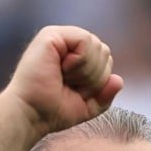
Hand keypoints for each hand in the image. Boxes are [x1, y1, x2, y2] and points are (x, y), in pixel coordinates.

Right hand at [5, 26, 123, 134]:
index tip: (76, 91)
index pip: (105, 58)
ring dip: (86, 72)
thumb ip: (105, 94)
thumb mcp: (87, 107)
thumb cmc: (52, 112)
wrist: (31, 115)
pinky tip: (63, 69)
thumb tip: (119, 80)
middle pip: (104, 50)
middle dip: (94, 77)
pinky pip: (85, 42)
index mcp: (74, 56)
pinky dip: (80, 62)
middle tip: (70, 85)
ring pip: (97, 46)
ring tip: (64, 78)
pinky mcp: (51, 35)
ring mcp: (58, 37)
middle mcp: (66, 43)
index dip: (99, 80)